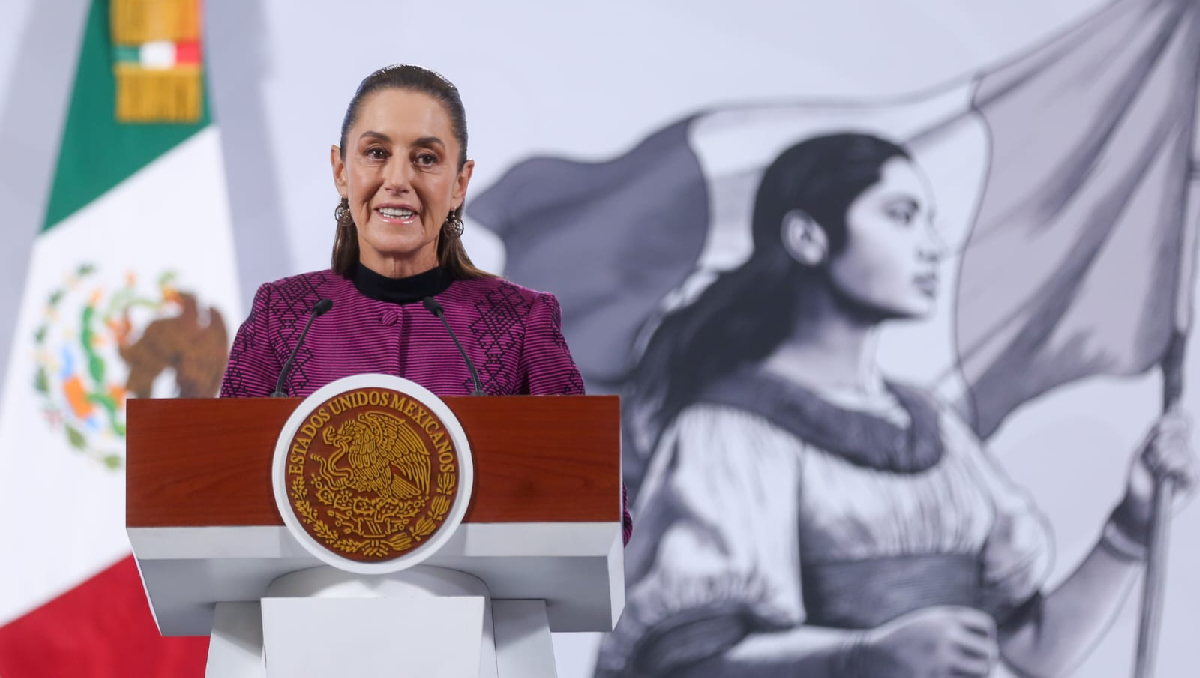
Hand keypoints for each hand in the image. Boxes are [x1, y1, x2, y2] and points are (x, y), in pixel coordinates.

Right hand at [847, 606, 998, 676]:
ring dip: (977, 675)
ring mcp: (939, 659)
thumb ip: (955, 627)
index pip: (986, 626)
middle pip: (988, 652)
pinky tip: (949, 675)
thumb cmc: (902, 642)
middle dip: (986, 662)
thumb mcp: (927, 623)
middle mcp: (944, 635)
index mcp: (943, 617)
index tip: (975, 646)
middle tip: (976, 667)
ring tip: (964, 673)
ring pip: (980, 672)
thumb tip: (991, 650)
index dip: (986, 638)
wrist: (869, 657)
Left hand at [1114, 407, 1196, 538]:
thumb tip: (1173, 414)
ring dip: (1162, 460)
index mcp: (1171, 442)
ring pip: (1181, 450)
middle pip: (1178, 434)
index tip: (1157, 429)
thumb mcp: (1141, 452)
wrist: (1138, 504)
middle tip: (1150, 461)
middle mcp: (1184, 451)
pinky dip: (1172, 470)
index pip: (1181, 421)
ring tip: (1155, 471)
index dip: (1173, 420)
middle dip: (1158, 446)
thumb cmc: (1139, 478)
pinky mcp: (1194, 480)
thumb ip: (1156, 434)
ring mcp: (1190, 465)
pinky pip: (1189, 467)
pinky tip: (1166, 477)